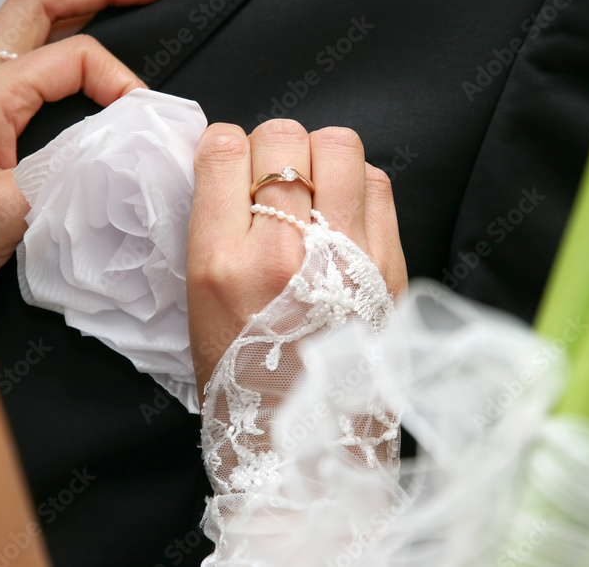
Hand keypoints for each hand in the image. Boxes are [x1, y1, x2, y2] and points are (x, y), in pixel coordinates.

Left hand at [0, 0, 180, 296]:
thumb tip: (121, 145)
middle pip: (41, 4)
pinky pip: (24, 62)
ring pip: (30, 26)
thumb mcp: (8, 211)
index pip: (72, 57)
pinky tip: (83, 61)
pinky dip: (63, 44)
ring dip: (80, 6)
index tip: (143, 119)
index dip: (119, 78)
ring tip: (126, 3)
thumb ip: (71, 170)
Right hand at [187, 119, 406, 399]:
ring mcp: (346, 257)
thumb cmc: (243, 383)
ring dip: (319, 157)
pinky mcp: (390, 266)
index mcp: (222, 264)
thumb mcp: (198, 308)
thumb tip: (230, 170)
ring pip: (338, 145)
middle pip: (282, 138)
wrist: (306, 451)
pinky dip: (358, 185)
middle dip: (271, 149)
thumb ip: (212, 232)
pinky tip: (344, 213)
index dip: (225, 145)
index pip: (224, 150)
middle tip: (273, 183)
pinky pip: (378, 183)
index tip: (229, 162)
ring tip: (313, 191)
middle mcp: (285, 253)